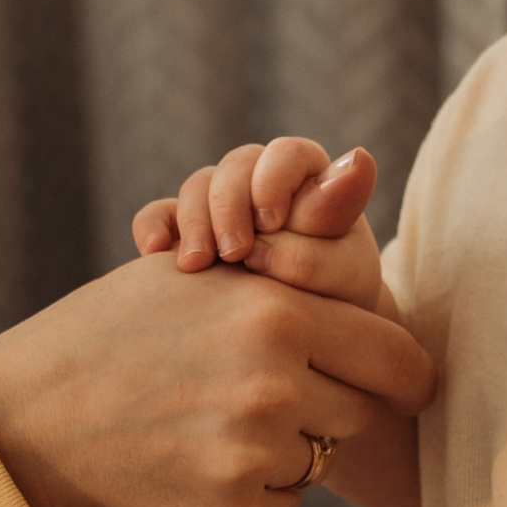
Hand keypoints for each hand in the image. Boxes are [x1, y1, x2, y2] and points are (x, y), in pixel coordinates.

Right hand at [0, 253, 433, 506]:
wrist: (30, 419)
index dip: (404, 373)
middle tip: (267, 392)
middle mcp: (273, 390)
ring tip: (213, 420)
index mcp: (275, 315)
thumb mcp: (200, 276)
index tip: (404, 384)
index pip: (397, 359)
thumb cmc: (119, 330)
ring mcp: (251, 462)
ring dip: (287, 445)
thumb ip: (293, 261)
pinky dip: (253, 488)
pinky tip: (194, 460)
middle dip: (329, 402)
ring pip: (320, 458)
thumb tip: (370, 189)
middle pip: (362, 412)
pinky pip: (283, 503)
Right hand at [134, 137, 384, 311]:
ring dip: (195, 222)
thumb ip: (333, 231)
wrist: (304, 352)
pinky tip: (153, 253)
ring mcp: (222, 207)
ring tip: (196, 265)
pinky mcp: (185, 234)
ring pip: (197, 188)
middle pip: (236, 167)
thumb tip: (354, 166)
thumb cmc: (334, 308)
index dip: (274, 178)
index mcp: (311, 182)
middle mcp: (264, 185)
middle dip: (229, 205)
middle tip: (233, 253)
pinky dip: (153, 227)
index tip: (271, 221)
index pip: (288, 154)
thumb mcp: (343, 276)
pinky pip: (159, 216)